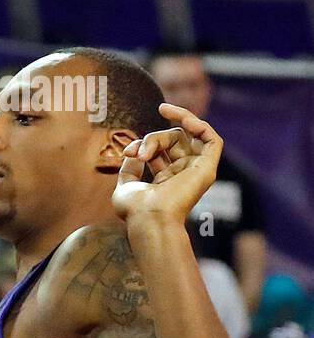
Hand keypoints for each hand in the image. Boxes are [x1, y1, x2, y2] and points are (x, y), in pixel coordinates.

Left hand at [113, 103, 221, 225]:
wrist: (149, 219)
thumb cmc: (135, 210)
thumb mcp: (126, 184)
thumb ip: (129, 167)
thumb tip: (134, 151)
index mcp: (165, 179)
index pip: (159, 149)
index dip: (144, 143)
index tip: (128, 152)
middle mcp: (182, 174)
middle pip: (174, 138)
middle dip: (155, 137)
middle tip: (141, 153)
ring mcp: (196, 171)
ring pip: (190, 135)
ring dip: (174, 125)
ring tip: (159, 123)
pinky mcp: (207, 169)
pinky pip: (212, 140)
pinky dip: (200, 125)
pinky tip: (185, 119)